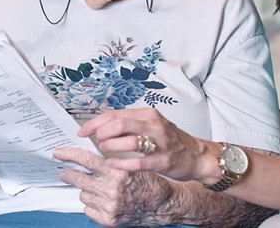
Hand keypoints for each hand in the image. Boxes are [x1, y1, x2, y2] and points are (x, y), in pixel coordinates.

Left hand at [53, 146, 172, 226]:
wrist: (162, 204)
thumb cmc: (148, 183)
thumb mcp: (130, 164)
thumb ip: (108, 161)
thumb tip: (84, 156)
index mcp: (117, 172)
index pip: (86, 160)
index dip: (69, 155)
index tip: (58, 153)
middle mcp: (112, 189)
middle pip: (78, 178)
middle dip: (69, 174)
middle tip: (65, 171)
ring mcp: (109, 206)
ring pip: (83, 194)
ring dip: (87, 190)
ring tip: (99, 188)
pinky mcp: (108, 220)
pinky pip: (88, 209)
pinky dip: (92, 204)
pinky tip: (103, 201)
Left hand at [77, 108, 218, 182]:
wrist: (197, 155)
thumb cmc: (171, 141)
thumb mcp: (150, 125)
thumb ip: (128, 124)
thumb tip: (101, 127)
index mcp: (147, 114)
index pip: (114, 114)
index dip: (95, 123)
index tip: (82, 131)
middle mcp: (153, 124)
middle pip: (118, 123)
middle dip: (101, 134)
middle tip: (97, 142)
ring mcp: (159, 142)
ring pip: (128, 140)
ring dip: (111, 147)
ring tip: (106, 152)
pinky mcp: (163, 160)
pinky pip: (137, 162)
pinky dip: (121, 164)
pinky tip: (113, 165)